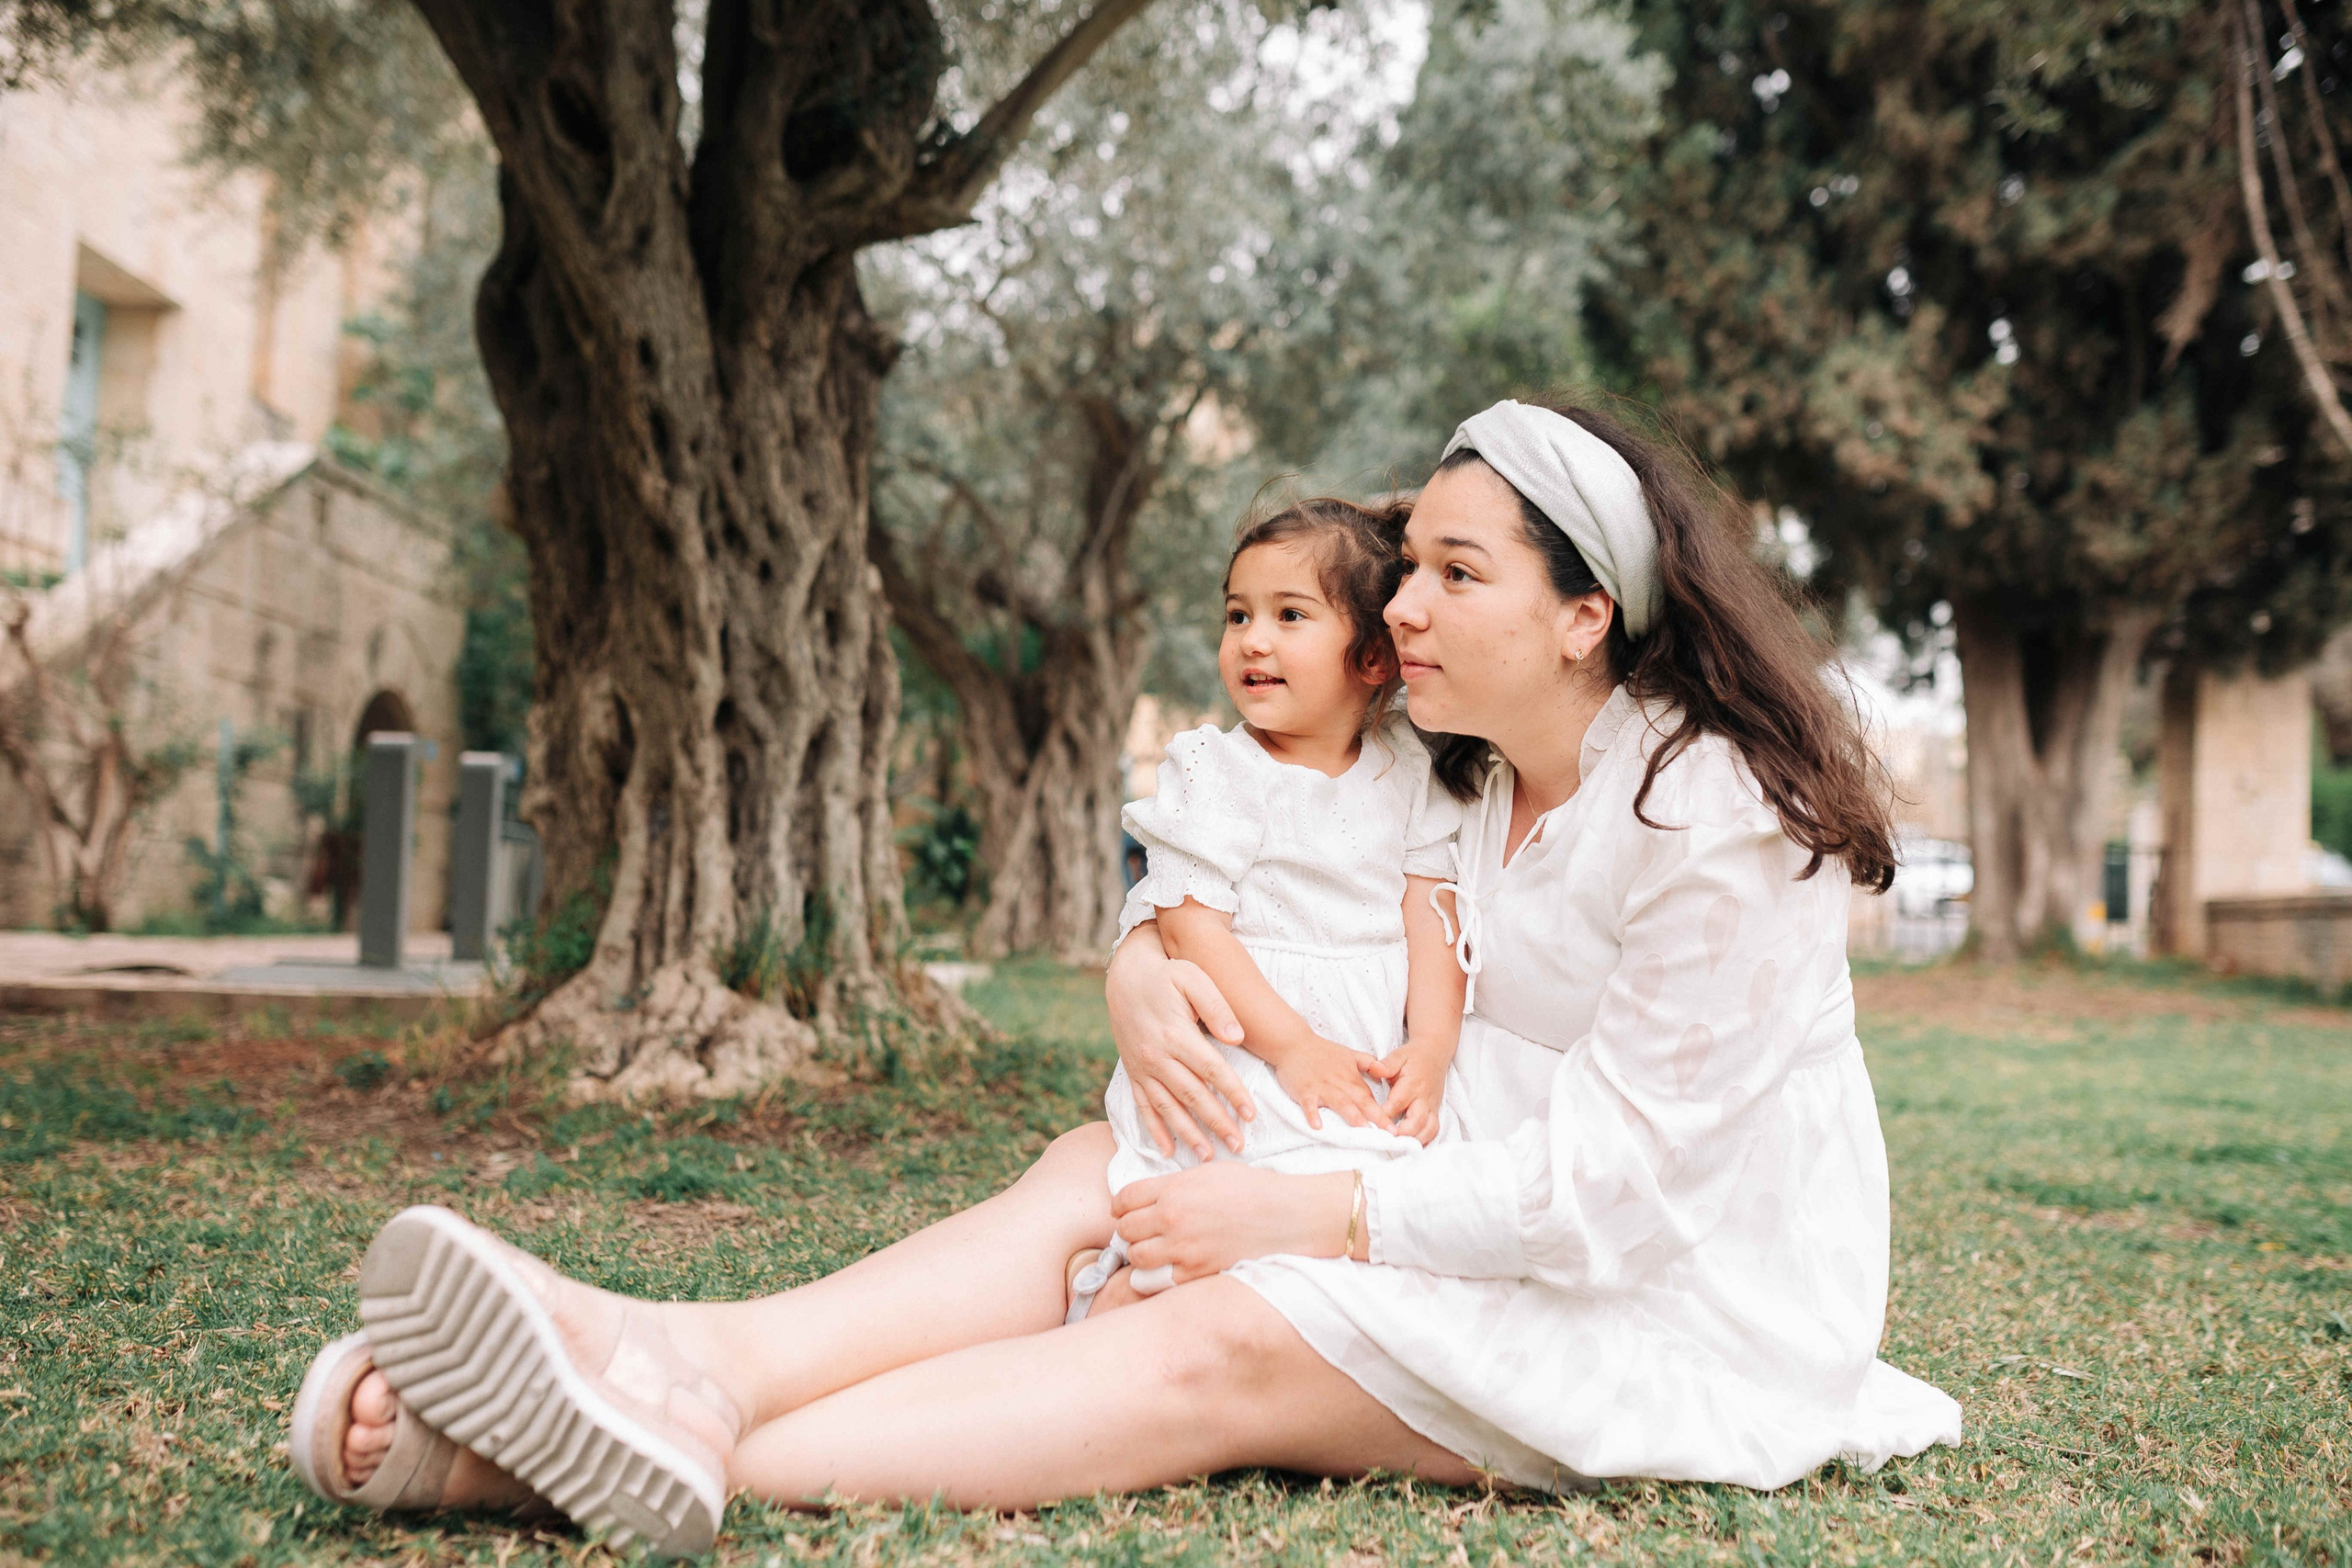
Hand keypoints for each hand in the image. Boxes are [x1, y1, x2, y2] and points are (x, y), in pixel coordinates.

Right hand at [1105, 927, 1256, 1159]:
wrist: (1125, 975)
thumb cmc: (1167, 975)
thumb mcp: (1193, 978)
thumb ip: (1216, 1006)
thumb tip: (1236, 1037)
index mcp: (1175, 1034)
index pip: (1211, 1070)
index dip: (1233, 1093)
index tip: (1251, 1115)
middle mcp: (1156, 1056)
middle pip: (1192, 1096)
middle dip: (1216, 1122)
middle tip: (1238, 1145)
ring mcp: (1142, 1067)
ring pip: (1168, 1107)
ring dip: (1188, 1134)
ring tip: (1207, 1155)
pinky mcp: (1132, 1072)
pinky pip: (1143, 1106)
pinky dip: (1155, 1130)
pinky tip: (1167, 1150)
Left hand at [1112, 1163, 1354, 1284]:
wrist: (1284, 1216)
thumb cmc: (1250, 1189)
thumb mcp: (1208, 1173)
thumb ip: (1173, 1185)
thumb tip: (1147, 1197)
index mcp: (1173, 1189)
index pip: (1123, 1199)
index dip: (1119, 1206)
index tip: (1124, 1211)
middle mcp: (1172, 1218)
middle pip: (1125, 1229)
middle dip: (1129, 1230)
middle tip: (1140, 1232)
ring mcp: (1182, 1248)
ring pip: (1136, 1257)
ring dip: (1140, 1254)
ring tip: (1153, 1250)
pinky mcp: (1195, 1273)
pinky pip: (1157, 1280)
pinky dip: (1157, 1276)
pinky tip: (1168, 1267)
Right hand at [1266, 1033, 1394, 1132]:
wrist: (1293, 1042)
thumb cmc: (1321, 1051)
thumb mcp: (1348, 1053)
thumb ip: (1366, 1063)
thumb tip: (1383, 1070)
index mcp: (1351, 1077)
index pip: (1370, 1098)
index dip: (1383, 1113)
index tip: (1394, 1129)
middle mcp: (1339, 1083)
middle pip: (1361, 1101)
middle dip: (1377, 1117)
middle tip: (1390, 1133)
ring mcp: (1322, 1087)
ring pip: (1340, 1103)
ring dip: (1352, 1116)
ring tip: (1363, 1130)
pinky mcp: (1304, 1091)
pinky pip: (1309, 1104)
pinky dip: (1313, 1114)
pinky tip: (1318, 1126)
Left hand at [1379, 1038, 1450, 1144]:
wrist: (1435, 1053)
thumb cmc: (1413, 1057)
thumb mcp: (1398, 1056)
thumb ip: (1386, 1064)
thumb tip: (1373, 1068)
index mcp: (1412, 1085)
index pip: (1396, 1105)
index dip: (1384, 1117)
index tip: (1372, 1127)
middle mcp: (1424, 1099)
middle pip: (1416, 1122)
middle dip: (1402, 1134)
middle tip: (1386, 1142)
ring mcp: (1432, 1107)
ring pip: (1428, 1129)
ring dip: (1414, 1140)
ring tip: (1398, 1148)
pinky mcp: (1435, 1112)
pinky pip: (1433, 1130)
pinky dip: (1423, 1140)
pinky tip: (1410, 1145)